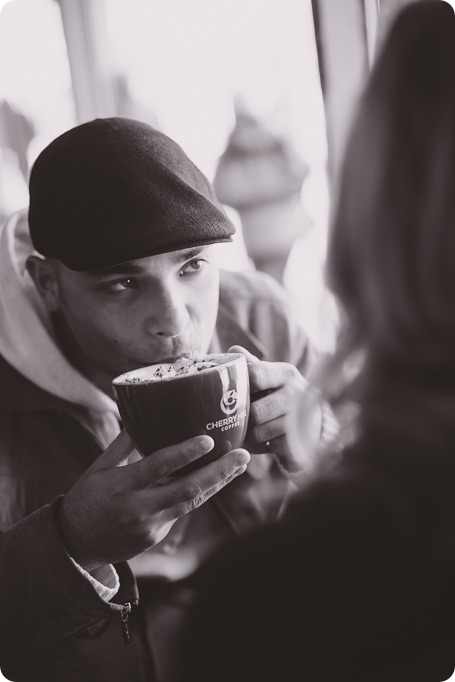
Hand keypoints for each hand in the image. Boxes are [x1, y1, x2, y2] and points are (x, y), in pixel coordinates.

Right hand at [58, 430, 249, 571]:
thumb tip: (140, 416)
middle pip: (187, 489)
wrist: (76, 545)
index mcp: (123, 484)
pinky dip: (199, 494)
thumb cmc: (86, 499)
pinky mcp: (157, 535)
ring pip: (192, 502)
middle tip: (242, 455)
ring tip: (239, 464)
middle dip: (218, 472)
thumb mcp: (98, 468)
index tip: (208, 440)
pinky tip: (217, 479)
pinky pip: (181, 511)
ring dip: (218, 482)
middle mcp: (140, 506)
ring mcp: (151, 524)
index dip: (185, 454)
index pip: (158, 466)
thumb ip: (122, 444)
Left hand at [229, 345, 321, 463]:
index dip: (239, 388)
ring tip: (245, 433)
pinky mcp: (302, 440)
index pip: (255, 375)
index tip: (230, 396)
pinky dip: (263, 448)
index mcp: (285, 373)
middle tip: (234, 422)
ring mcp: (301, 417)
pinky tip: (262, 442)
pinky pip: (273, 447)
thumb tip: (233, 351)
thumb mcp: (269, 378)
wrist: (312, 422)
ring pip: (262, 432)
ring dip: (250, 436)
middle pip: (256, 411)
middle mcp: (296, 393)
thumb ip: (251, 365)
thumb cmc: (280, 396)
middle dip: (242, 420)